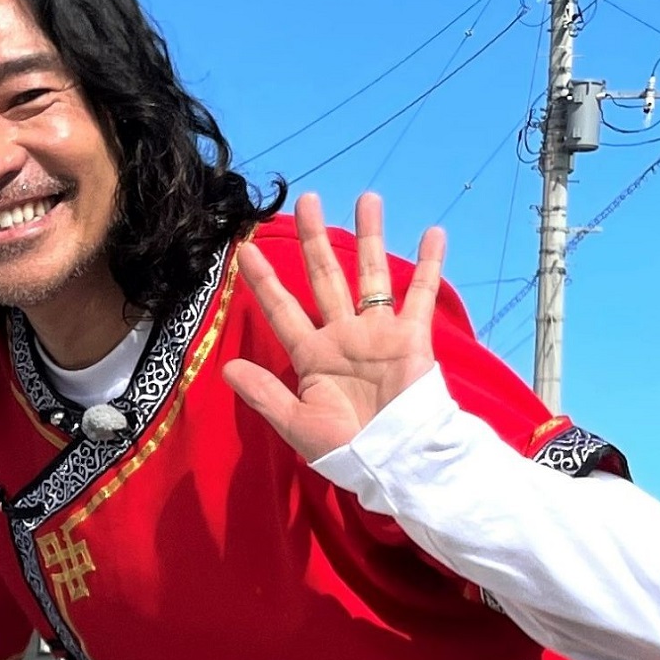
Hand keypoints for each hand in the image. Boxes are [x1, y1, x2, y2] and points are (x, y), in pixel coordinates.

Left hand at [222, 191, 445, 464]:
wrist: (393, 461)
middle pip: (325, 277)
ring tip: (367, 198)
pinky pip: (420, 295)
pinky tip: (432, 233)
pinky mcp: (412, 337)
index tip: (245, 249)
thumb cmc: (344, 448)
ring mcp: (377, 333)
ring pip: (371, 275)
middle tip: (305, 199)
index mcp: (311, 356)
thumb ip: (264, 393)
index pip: (282, 309)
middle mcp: (342, 336)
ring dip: (369, 237)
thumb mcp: (296, 423)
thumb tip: (227, 368)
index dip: (264, 281)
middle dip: (314, 239)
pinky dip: (429, 265)